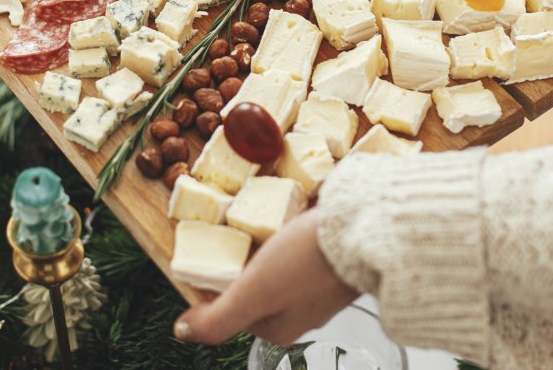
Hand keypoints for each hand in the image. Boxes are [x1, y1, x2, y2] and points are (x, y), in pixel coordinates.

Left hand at [175, 209, 358, 345]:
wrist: (369, 229)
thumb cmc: (312, 260)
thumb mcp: (254, 291)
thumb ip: (218, 318)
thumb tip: (182, 332)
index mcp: (279, 330)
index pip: (230, 306)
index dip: (218, 278)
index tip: (218, 250)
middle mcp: (300, 314)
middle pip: (254, 285)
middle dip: (246, 259)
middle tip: (246, 232)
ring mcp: (320, 289)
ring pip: (277, 266)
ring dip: (269, 244)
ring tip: (270, 223)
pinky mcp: (335, 264)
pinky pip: (302, 251)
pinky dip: (292, 235)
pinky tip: (294, 220)